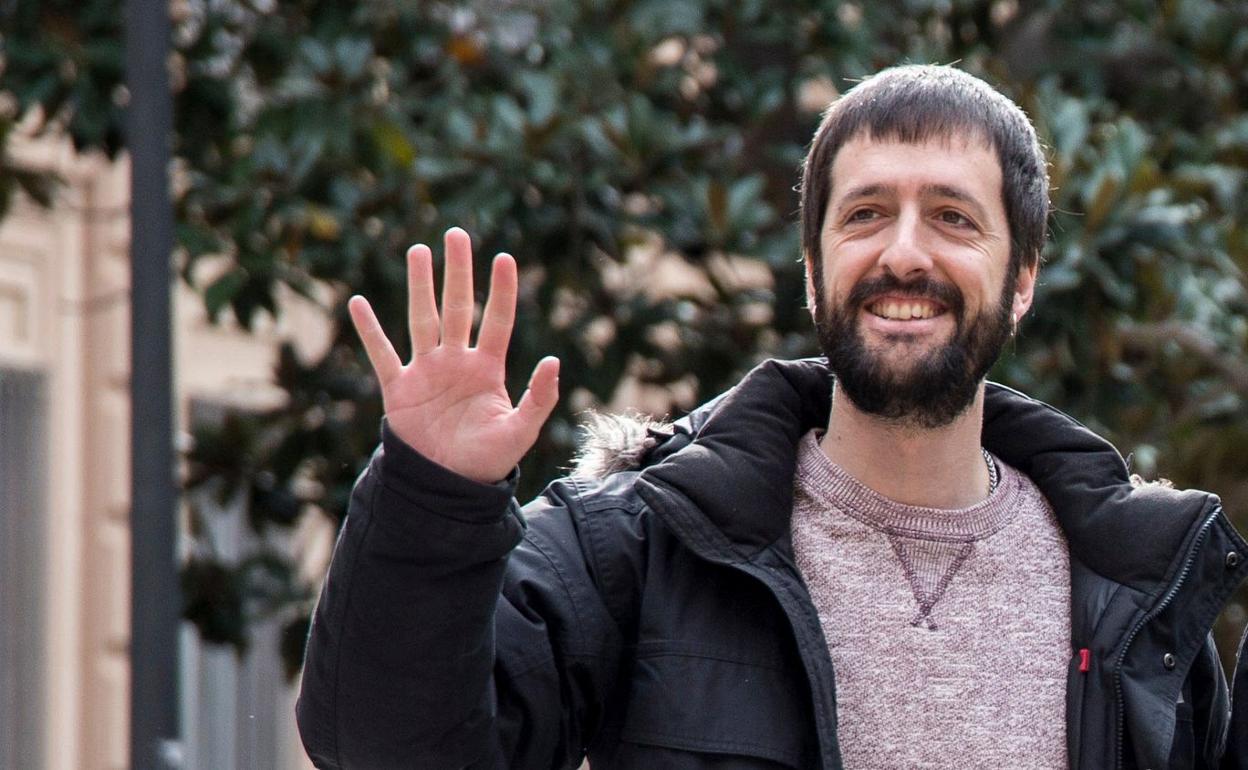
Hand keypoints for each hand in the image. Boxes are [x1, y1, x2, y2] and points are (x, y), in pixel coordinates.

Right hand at [348, 227, 559, 482]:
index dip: (501, 290)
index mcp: (488, 369)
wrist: (447, 488)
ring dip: (420, 286)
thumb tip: (553, 360)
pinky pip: (382, 353)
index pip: (497, 320)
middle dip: (457, 272)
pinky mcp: (399, 389)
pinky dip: (370, 330)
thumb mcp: (520, 432)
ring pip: (422, 319)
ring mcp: (427, 372)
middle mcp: (457, 362)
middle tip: (456, 234)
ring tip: (419, 250)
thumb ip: (539, 398)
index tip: (504, 257)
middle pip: (457, 307)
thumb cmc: (488, 461)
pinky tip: (358, 302)